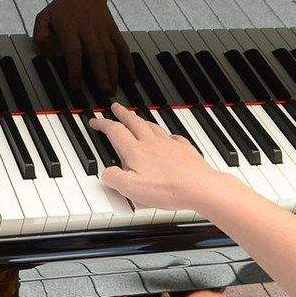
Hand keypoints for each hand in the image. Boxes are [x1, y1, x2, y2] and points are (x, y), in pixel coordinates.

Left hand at [32, 0, 126, 91]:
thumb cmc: (62, 8)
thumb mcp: (44, 17)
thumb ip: (41, 35)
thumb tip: (46, 54)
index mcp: (70, 29)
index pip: (73, 52)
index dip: (75, 70)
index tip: (76, 87)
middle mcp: (88, 31)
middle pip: (96, 54)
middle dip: (101, 74)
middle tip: (104, 92)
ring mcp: (103, 30)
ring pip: (111, 53)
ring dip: (114, 72)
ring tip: (113, 90)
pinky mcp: (113, 30)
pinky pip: (122, 47)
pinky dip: (128, 62)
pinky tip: (131, 76)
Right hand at [89, 102, 246, 213]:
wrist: (199, 187)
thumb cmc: (167, 189)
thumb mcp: (131, 189)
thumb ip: (114, 179)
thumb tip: (106, 173)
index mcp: (136, 151)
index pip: (115, 131)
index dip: (103, 124)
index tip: (95, 121)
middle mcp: (152, 143)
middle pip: (134, 122)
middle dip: (122, 113)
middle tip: (115, 107)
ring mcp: (169, 145)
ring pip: (152, 127)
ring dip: (141, 120)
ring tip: (137, 118)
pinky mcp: (184, 150)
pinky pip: (173, 138)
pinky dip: (167, 135)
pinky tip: (168, 138)